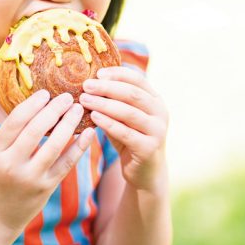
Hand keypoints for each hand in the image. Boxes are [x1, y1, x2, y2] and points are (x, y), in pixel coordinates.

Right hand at [0, 90, 95, 239]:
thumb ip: (11, 134)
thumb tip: (37, 103)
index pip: (15, 121)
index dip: (32, 104)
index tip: (45, 93)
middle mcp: (12, 165)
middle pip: (36, 130)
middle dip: (54, 110)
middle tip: (67, 97)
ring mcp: (31, 178)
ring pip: (55, 145)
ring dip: (69, 124)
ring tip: (78, 109)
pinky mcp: (46, 188)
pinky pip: (66, 163)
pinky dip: (79, 147)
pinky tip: (88, 133)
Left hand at [80, 66, 168, 191]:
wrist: (145, 172)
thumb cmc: (129, 138)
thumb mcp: (123, 117)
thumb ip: (114, 101)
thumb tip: (89, 82)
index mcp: (155, 100)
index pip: (137, 79)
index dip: (117, 74)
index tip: (97, 73)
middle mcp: (160, 113)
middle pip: (132, 94)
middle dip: (107, 87)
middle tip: (86, 85)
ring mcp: (157, 131)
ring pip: (128, 112)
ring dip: (104, 104)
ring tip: (84, 99)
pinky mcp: (149, 148)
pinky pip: (125, 132)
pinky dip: (108, 123)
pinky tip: (93, 117)